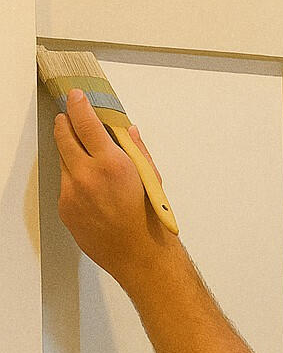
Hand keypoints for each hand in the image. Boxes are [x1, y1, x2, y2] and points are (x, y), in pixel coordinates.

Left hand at [53, 90, 176, 287]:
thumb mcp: (150, 179)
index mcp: (111, 164)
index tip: (75, 97)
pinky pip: (64, 184)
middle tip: (69, 117)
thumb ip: (136, 150)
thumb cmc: (149, 221)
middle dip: (65, 122)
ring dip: (71, 154)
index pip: (84, 121)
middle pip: (63, 135)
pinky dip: (73, 180)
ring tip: (86, 159)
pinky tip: (90, 189)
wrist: (139, 256)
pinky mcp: (65, 208)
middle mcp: (87, 176)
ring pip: (62, 161)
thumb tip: (126, 131)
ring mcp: (72, 193)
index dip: (78, 104)